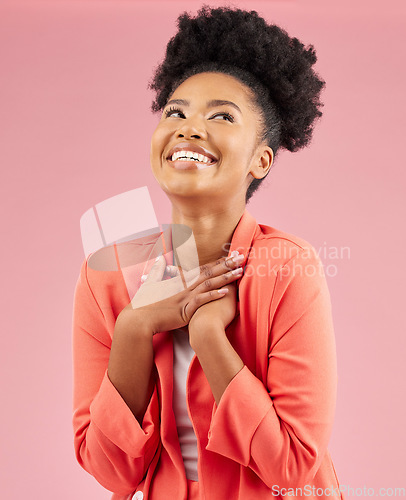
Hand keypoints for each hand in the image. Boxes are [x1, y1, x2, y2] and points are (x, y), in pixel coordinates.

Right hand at [116, 253, 243, 335]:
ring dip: (225, 277)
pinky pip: (202, 300)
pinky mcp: (185, 309)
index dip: (218, 261)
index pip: (203, 268)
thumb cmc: (145, 303)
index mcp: (180, 280)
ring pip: (209, 283)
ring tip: (240, 271)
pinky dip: (214, 295)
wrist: (139, 318)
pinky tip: (226, 292)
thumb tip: (158, 258)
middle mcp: (185, 286)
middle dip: (226, 264)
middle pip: (209, 272)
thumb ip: (157, 270)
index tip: (231, 255)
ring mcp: (185, 297)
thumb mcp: (151, 283)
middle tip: (242, 256)